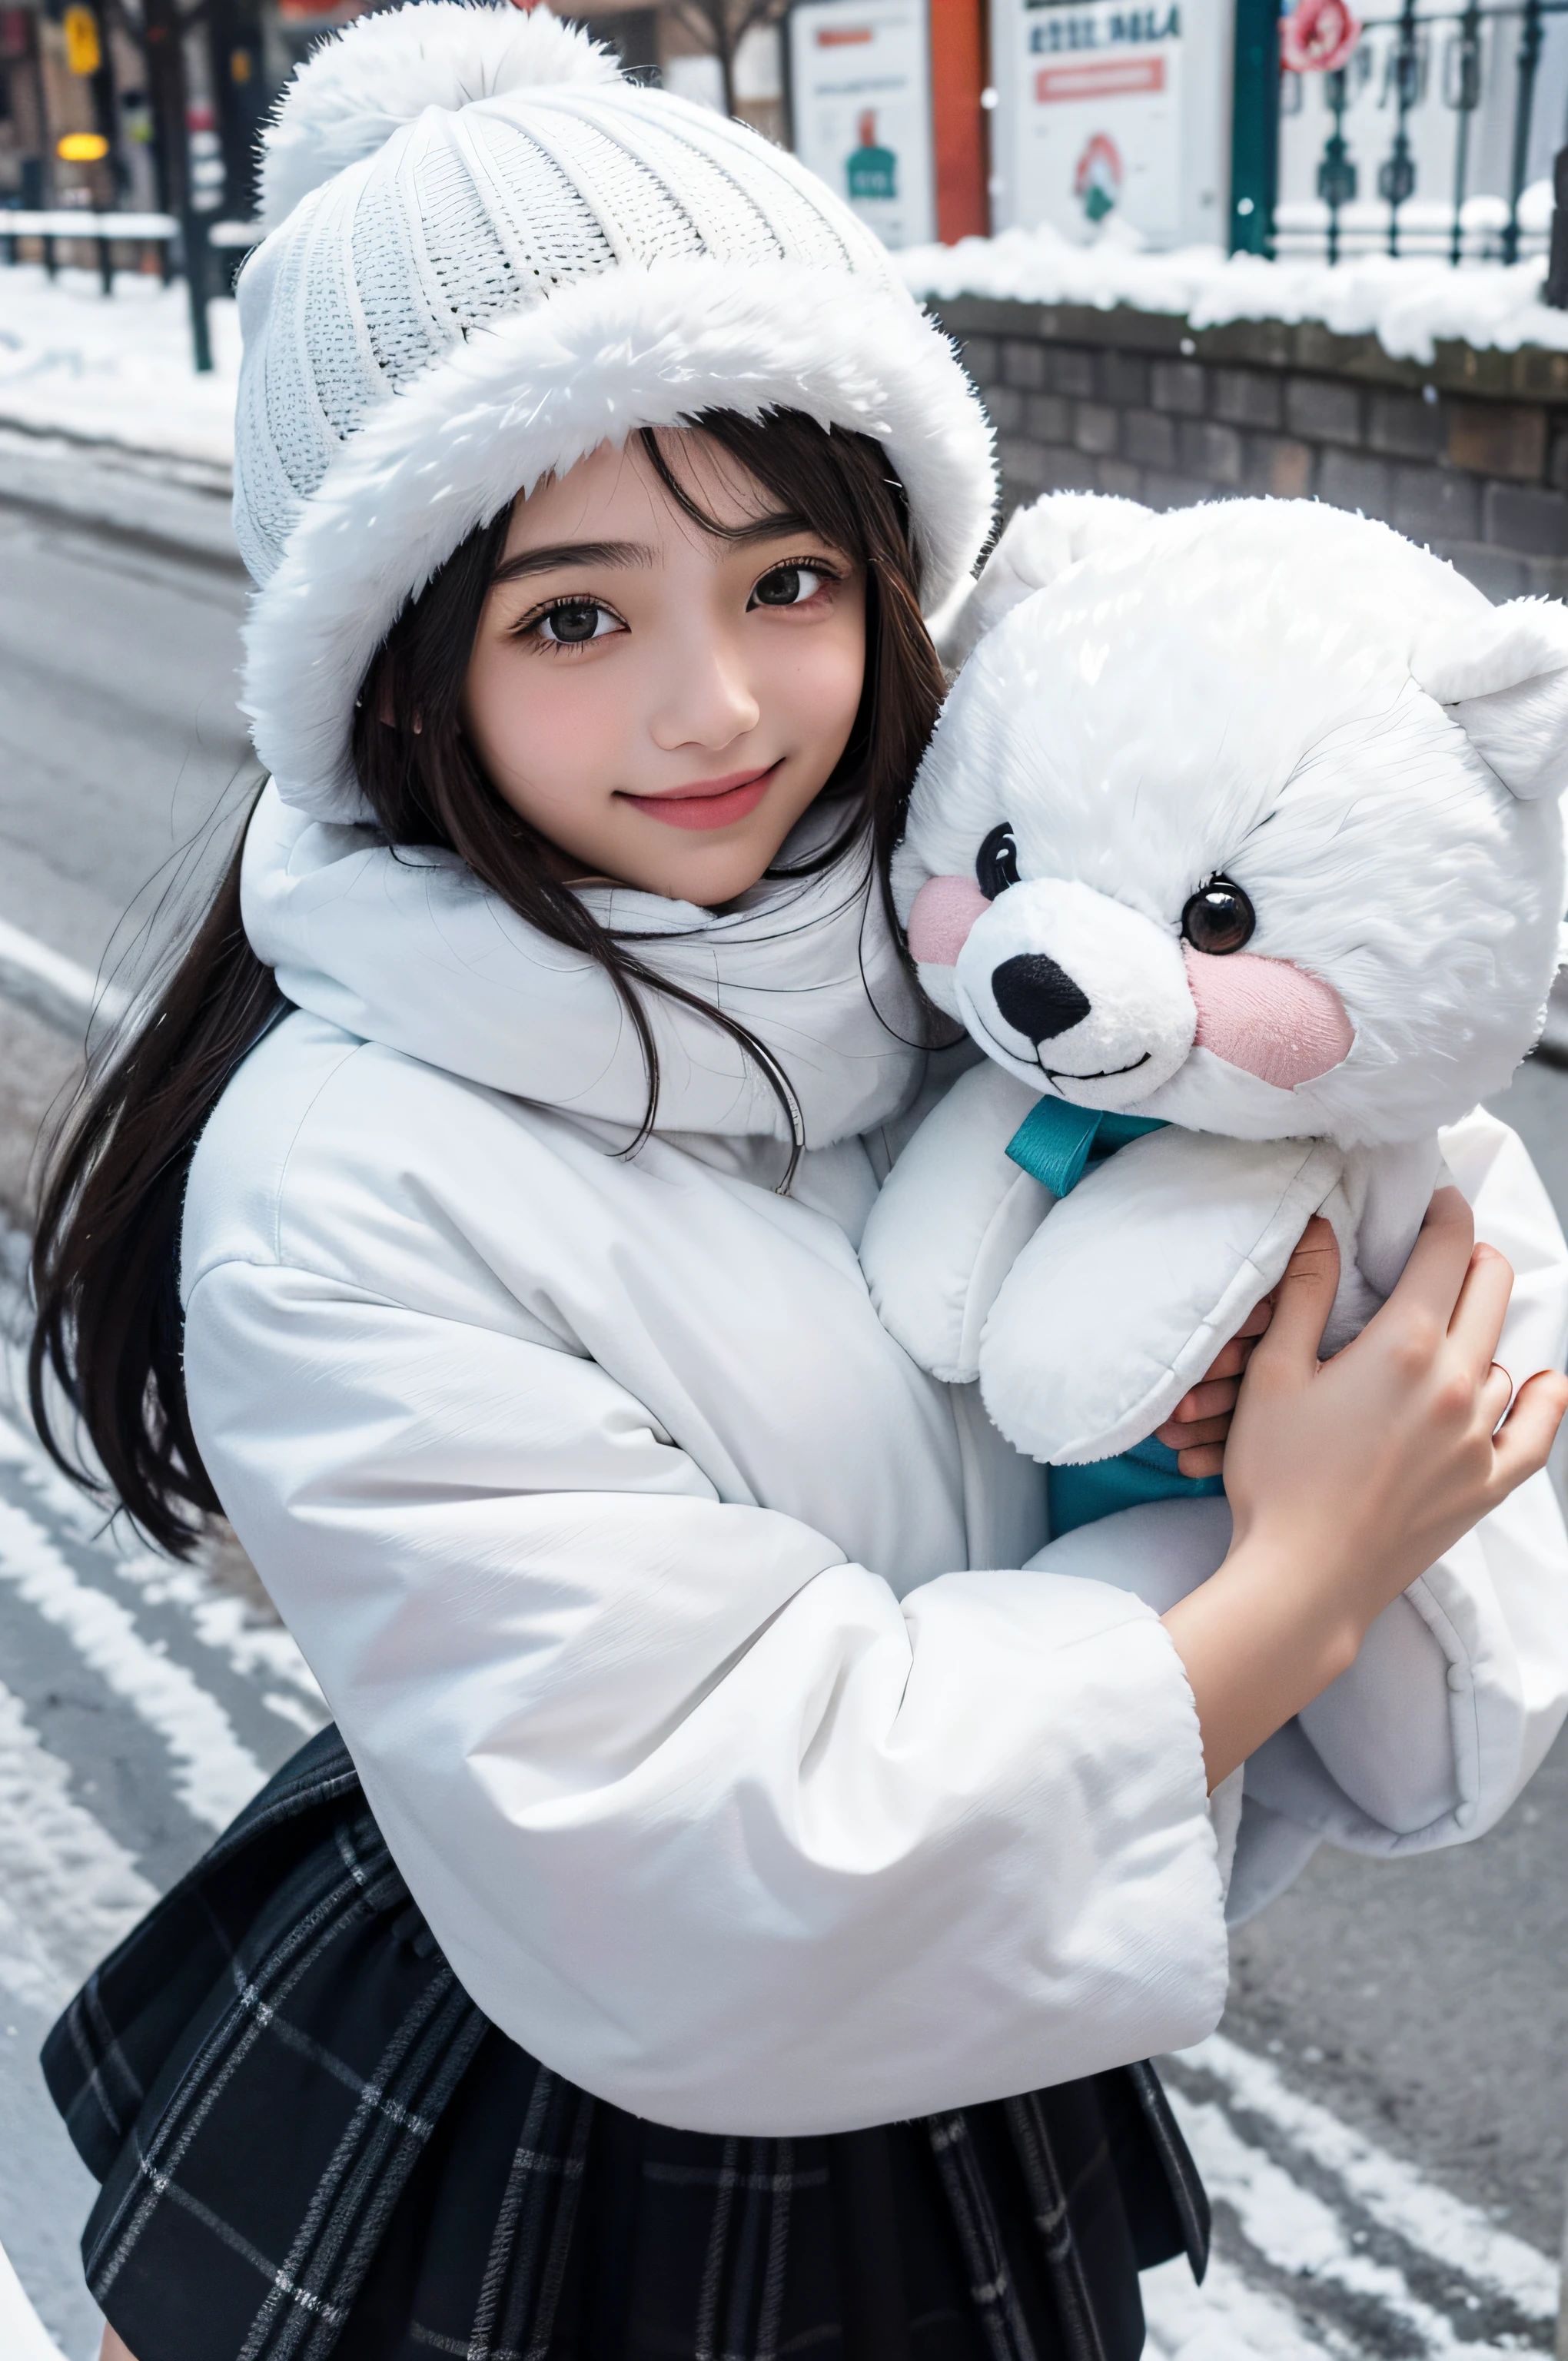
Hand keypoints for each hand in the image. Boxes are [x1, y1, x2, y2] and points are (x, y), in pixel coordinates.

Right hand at [1162, 1190, 1567, 1788]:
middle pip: (1490, 1289)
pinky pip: (1537, 1432)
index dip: (1444, 1215)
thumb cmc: (1276, 1477)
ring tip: (1449, 1339)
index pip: (1447, 1250)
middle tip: (1447, 1255)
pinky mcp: (1487, 1485)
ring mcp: (1480, 1437)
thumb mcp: (1273, 1374)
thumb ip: (1304, 1292)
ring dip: (1482, 1335)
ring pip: (1503, 1357)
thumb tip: (1322, 1226)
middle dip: (1473, 1259)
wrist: (1303, 1581)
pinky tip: (1542, 1385)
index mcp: (1406, 1345)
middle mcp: (1458, 1383)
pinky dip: (1542, 1402)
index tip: (1437, 1204)